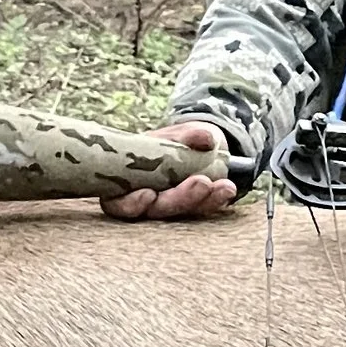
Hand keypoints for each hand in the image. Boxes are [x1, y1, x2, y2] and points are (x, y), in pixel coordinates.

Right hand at [104, 121, 239, 221]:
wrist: (198, 148)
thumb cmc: (175, 140)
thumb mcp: (178, 133)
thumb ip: (187, 135)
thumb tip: (205, 138)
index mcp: (124, 180)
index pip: (118, 202)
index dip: (130, 203)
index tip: (148, 194)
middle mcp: (143, 199)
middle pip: (154, 210)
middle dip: (178, 199)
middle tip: (201, 183)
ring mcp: (167, 207)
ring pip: (179, 213)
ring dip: (202, 201)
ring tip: (225, 186)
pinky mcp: (190, 211)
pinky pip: (201, 210)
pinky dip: (215, 200)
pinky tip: (227, 189)